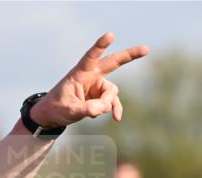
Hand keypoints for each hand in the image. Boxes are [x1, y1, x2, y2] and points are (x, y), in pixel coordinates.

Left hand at [30, 33, 148, 127]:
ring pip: (111, 93)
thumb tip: (103, 109)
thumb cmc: (57, 107)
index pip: (91, 56)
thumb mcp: (69, 110)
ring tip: (93, 112)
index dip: (101, 45)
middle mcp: (92, 75)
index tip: (111, 35)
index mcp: (80, 72)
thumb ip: (86, 109)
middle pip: (114, 62)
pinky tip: (116, 118)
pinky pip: (112, 102)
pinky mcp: (101, 97)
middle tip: (146, 49)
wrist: (54, 115)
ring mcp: (98, 86)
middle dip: (130, 56)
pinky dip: (114, 109)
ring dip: (106, 104)